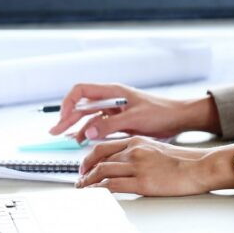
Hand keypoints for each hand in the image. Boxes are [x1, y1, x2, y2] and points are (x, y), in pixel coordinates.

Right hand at [49, 83, 220, 142]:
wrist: (178, 119)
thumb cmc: (161, 113)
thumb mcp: (134, 119)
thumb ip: (109, 125)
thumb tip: (86, 131)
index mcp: (112, 92)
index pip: (81, 91)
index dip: (69, 103)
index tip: (63, 118)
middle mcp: (110, 99)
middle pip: (81, 105)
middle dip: (66, 117)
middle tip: (54, 131)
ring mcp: (114, 110)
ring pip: (88, 117)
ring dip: (76, 127)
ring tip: (66, 139)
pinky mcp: (119, 121)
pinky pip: (98, 125)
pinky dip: (89, 133)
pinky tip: (83, 141)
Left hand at [75, 137, 233, 195]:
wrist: (200, 167)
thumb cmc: (184, 161)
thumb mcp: (156, 149)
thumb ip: (138, 154)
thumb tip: (124, 166)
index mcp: (136, 141)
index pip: (103, 147)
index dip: (89, 159)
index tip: (84, 168)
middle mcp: (133, 150)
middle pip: (98, 159)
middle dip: (84, 172)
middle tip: (80, 182)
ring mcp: (137, 166)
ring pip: (102, 172)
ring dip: (88, 183)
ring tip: (84, 191)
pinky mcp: (142, 182)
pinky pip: (112, 185)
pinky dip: (98, 190)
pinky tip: (94, 195)